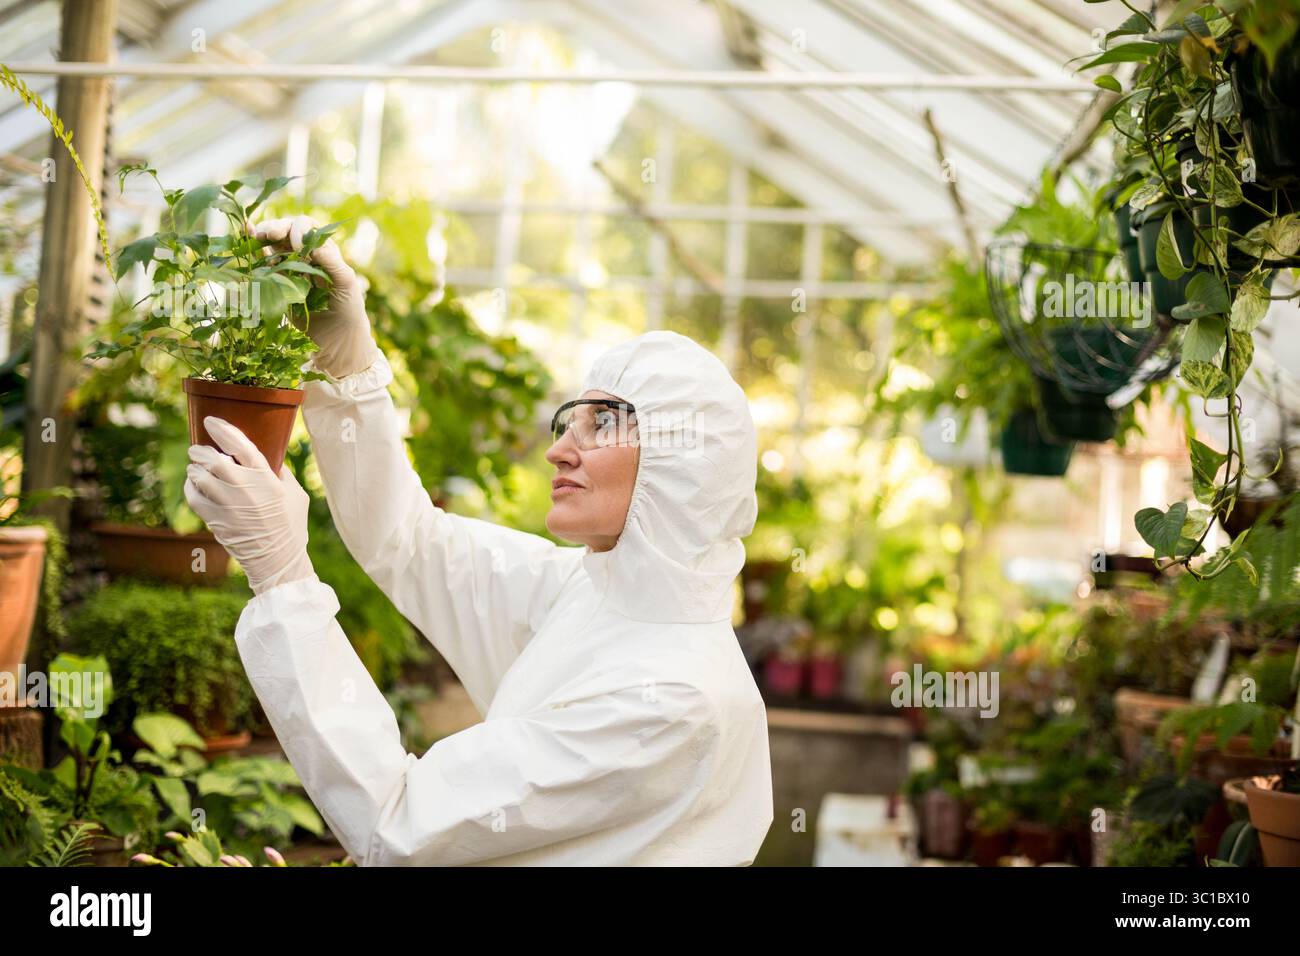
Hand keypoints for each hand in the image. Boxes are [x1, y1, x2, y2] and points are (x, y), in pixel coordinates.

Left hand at [185, 416, 315, 594]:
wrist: (278, 559)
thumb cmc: (291, 526)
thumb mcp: (296, 495)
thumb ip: (282, 473)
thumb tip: (270, 457)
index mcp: (266, 478)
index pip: (241, 446)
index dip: (223, 430)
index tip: (210, 421)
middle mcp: (244, 488)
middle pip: (213, 459)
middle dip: (201, 451)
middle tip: (198, 449)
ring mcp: (227, 505)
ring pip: (200, 476)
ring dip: (195, 468)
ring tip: (196, 468)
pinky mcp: (215, 520)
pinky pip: (193, 496)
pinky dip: (190, 487)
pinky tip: (194, 485)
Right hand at [251, 215, 379, 378]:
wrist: (337, 339)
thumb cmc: (348, 310)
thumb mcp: (346, 283)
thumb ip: (332, 262)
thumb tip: (312, 244)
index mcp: (324, 251)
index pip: (308, 228)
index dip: (299, 230)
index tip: (297, 245)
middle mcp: (305, 256)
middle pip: (287, 231)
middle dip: (276, 228)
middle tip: (267, 234)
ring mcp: (289, 268)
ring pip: (273, 243)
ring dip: (263, 235)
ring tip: (256, 235)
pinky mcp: (276, 284)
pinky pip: (264, 262)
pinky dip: (254, 249)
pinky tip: (245, 234)